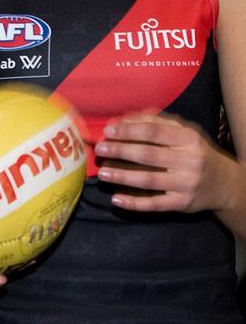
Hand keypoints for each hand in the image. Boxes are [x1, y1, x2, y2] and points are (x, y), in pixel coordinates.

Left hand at [96, 111, 226, 212]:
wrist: (223, 183)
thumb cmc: (195, 152)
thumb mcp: (183, 133)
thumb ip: (156, 123)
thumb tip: (124, 119)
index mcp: (189, 139)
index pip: (154, 132)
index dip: (129, 131)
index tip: (108, 130)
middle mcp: (190, 161)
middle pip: (149, 155)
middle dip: (121, 151)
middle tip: (100, 149)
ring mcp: (186, 184)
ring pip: (149, 181)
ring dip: (122, 177)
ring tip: (102, 173)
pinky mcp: (182, 204)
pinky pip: (154, 204)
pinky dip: (134, 203)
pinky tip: (116, 199)